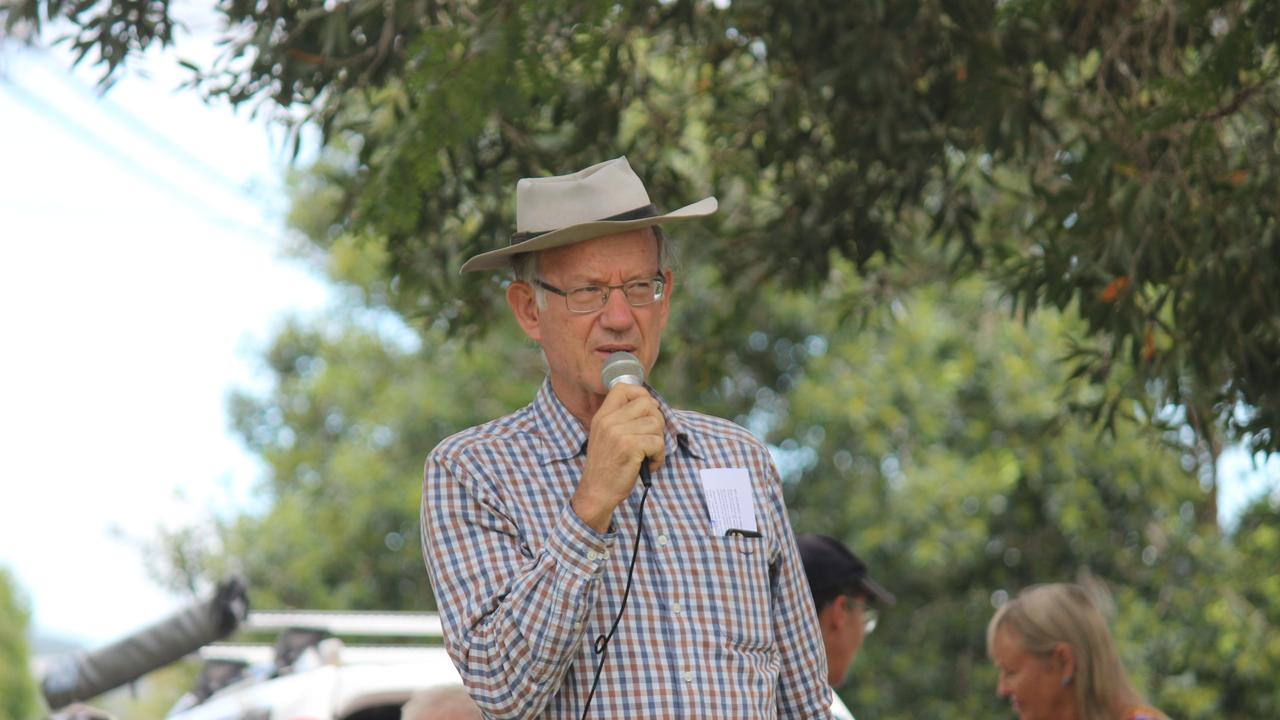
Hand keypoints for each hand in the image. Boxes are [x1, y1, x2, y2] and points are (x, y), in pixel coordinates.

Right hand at [572, 384, 664, 531]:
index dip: (641, 394)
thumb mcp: (606, 436)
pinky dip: (659, 457)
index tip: (647, 410)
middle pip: (647, 404)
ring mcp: (618, 433)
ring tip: (648, 455)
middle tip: (651, 439)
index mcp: (602, 416)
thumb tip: (652, 404)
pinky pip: (658, 443)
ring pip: (656, 424)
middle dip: (657, 421)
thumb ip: (621, 419)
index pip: (623, 387)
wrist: (596, 492)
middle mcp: (609, 421)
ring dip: (658, 442)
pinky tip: (648, 465)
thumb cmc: (606, 467)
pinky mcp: (630, 447)